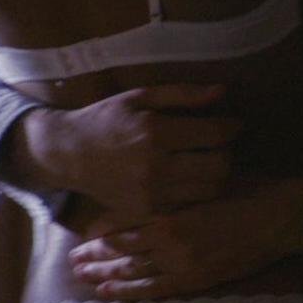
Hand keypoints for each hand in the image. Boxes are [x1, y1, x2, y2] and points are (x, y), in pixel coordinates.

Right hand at [14, 85, 241, 215]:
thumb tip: (223, 91)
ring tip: (208, 161)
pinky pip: (188, 204)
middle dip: (227, 153)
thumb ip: (183, 94)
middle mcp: (155, 166)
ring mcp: (151, 193)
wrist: (68, 154)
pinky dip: (196, 192)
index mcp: (155, 132)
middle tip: (220, 145)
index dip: (232, 128)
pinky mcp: (147, 211)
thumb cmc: (106, 119)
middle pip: (219, 166)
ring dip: (216, 175)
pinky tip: (189, 178)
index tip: (234, 124)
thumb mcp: (140, 97)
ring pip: (209, 190)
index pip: (214, 134)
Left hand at [68, 178, 302, 299]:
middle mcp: (170, 241)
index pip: (122, 223)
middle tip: (72, 261)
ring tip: (82, 277)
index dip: (100, 231)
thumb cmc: (249, 189)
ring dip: (105, 276)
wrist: (284, 216)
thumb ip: (175, 186)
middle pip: (121, 251)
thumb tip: (148, 186)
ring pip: (133, 273)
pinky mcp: (197, 279)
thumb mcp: (205, 178)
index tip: (82, 233)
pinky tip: (110, 293)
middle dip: (94, 256)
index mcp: (171, 211)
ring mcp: (182, 264)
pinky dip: (130, 292)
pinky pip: (155, 290)